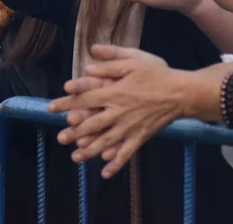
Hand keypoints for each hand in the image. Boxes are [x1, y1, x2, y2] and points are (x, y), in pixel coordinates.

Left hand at [49, 44, 180, 178]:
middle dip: (73, 132)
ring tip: (76, 157)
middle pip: (90, 124)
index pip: (84, 99)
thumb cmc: (157, 74)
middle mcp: (118, 112)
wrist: (181, 93)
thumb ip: (111, 60)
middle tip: (60, 138)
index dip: (66, 103)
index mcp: (114, 93)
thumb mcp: (134, 59)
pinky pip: (126, 152)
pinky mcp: (140, 136)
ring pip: (105, 142)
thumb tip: (89, 62)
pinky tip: (106, 172)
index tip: (52, 108)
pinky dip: (116, 163)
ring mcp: (129, 127)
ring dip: (89, 150)